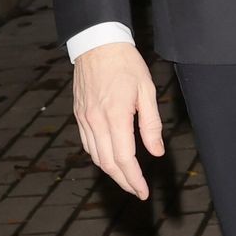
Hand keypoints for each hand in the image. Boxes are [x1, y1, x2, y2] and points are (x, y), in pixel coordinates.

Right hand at [73, 42, 163, 197]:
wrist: (97, 44)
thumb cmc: (126, 64)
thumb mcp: (147, 91)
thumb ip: (151, 124)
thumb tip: (156, 152)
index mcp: (115, 116)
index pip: (124, 158)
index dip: (134, 179)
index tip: (143, 191)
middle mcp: (96, 120)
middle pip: (108, 163)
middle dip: (123, 181)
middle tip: (136, 190)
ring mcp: (84, 118)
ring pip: (95, 156)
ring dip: (111, 171)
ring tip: (126, 178)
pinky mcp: (79, 114)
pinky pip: (87, 143)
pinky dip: (99, 156)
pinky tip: (110, 158)